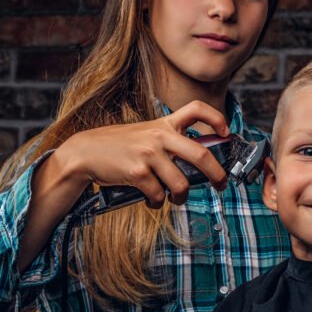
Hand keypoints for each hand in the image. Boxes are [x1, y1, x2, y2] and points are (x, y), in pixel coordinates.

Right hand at [54, 100, 230, 207]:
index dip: (217, 118)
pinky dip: (156, 202)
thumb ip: (168, 143)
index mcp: (163, 125)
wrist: (85, 153)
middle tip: (221, 184)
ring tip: (176, 199)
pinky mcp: (138, 172)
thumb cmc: (118, 147)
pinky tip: (150, 199)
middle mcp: (159, 136)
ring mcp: (149, 154)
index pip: (196, 109)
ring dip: (181, 197)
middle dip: (217, 174)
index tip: (227, 132)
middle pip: (201, 155)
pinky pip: (158, 195)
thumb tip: (195, 164)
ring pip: (181, 184)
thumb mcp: (145, 135)